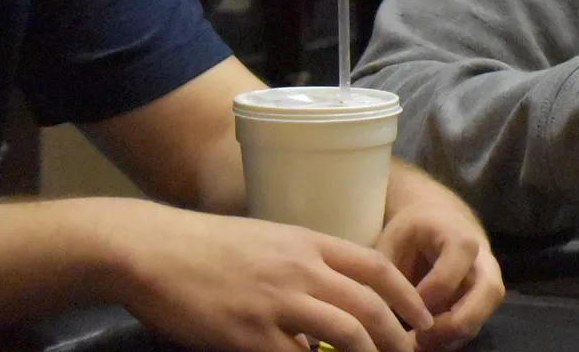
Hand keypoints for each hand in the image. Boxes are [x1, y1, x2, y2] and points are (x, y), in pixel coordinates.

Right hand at [108, 201, 433, 351]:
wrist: (153, 250)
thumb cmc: (210, 246)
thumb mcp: (271, 239)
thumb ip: (308, 262)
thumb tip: (340, 292)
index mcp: (310, 243)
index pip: (377, 268)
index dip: (408, 296)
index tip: (425, 318)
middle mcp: (301, 270)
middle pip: (370, 307)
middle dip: (398, 338)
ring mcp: (275, 304)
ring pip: (344, 335)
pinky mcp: (247, 335)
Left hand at [375, 175, 504, 350]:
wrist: (438, 219)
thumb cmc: (412, 231)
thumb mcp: (394, 241)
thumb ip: (387, 274)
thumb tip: (378, 312)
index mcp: (459, 237)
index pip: (450, 273)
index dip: (425, 297)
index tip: (400, 307)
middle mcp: (483, 260)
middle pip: (489, 293)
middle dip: (455, 323)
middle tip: (420, 338)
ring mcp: (486, 281)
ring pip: (484, 315)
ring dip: (451, 337)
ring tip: (417, 345)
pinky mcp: (480, 302)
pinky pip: (473, 326)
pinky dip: (450, 340)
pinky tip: (423, 343)